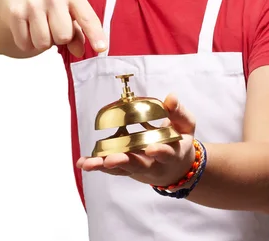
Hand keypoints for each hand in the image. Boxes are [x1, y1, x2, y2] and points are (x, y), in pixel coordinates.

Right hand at [0, 0, 106, 56]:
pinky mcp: (15, 12)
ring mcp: (33, 3)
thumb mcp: (68, 13)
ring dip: (43, 42)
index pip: (87, 18)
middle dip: (60, 39)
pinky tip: (27, 28)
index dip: (95, 35)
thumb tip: (79, 52)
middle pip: (64, 36)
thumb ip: (78, 32)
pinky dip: (27, 43)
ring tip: (40, 27)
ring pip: (44, 42)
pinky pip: (26, 44)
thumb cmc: (49, 6)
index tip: (102, 48)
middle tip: (53, 27)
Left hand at [77, 94, 197, 187]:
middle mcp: (154, 165)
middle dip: (124, 162)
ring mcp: (139, 169)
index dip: (160, 152)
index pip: (167, 154)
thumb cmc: (180, 142)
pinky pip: (111, 168)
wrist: (176, 167)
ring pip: (121, 169)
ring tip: (87, 164)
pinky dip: (97, 166)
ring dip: (104, 166)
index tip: (152, 148)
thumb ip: (179, 112)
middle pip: (138, 166)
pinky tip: (82, 162)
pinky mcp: (127, 169)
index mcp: (173, 154)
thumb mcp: (186, 126)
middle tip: (110, 160)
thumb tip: (170, 97)